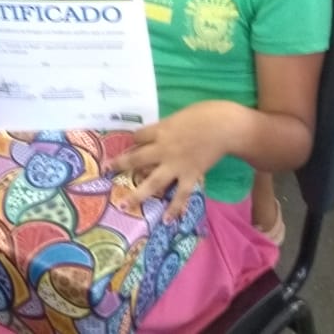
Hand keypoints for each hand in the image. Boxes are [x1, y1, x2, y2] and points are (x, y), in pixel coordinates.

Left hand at [110, 101, 236, 221]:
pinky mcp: (190, 176)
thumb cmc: (206, 113)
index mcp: (161, 131)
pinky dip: (175, 208)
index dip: (133, 140)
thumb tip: (162, 133)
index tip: (130, 145)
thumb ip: (169, 126)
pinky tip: (168, 220)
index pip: (138, 136)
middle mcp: (163, 149)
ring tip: (124, 205)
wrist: (226, 127)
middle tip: (107, 171)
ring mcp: (176, 165)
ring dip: (138, 194)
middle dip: (120, 165)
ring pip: (152, 182)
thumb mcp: (181, 115)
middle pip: (136, 159)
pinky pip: (180, 195)